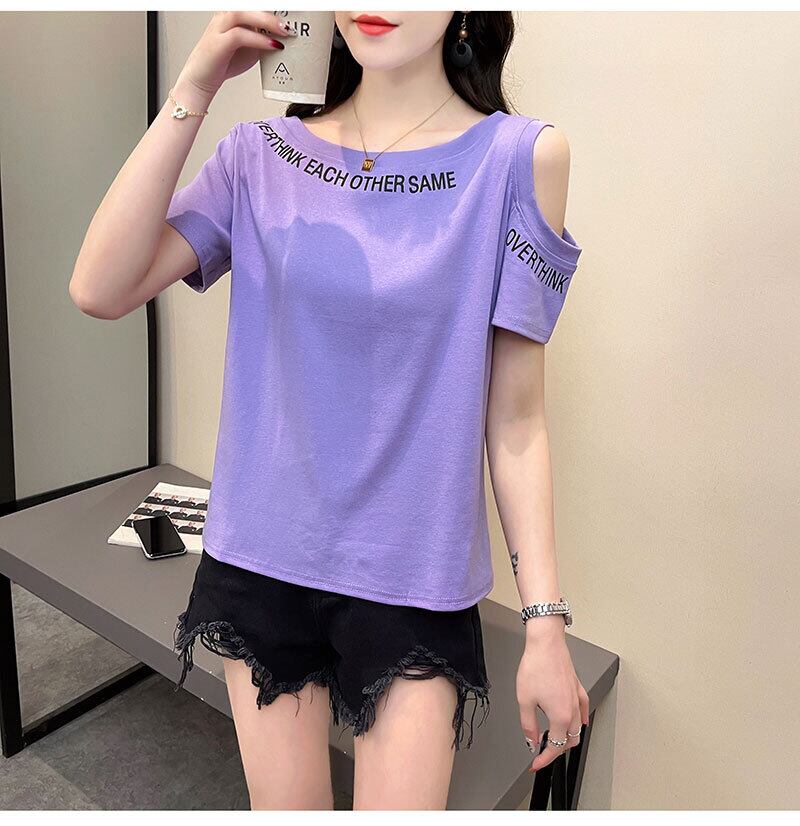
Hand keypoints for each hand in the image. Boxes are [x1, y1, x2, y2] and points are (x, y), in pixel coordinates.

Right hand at [176, 11, 295, 100]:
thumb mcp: (250, 46)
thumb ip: (263, 36)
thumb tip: (285, 35)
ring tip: (285, 30)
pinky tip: (273, 45)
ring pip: (244, 13)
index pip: (255, 6)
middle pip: (249, 4)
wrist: (202, 79)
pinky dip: (259, 40)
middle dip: (272, 10)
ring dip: (267, 21)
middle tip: (292, 20)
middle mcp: (225, 14)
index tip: (293, 11)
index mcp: (233, 12)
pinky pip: (240, 35)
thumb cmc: (225, 61)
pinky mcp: (218, 42)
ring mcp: (219, 26)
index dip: (271, 8)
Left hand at [516, 617, 589, 771]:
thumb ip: (528, 726)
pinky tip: (576, 720)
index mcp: (560, 716)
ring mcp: (577, 699)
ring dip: (567, 738)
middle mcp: (572, 710)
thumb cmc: (536, 666)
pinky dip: (579, 720)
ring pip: (577, 728)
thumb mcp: (524, 700)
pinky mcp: (578, 688)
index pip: (555, 747)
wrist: (546, 643)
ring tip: (554, 739)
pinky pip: (582, 710)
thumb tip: (531, 741)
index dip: (544, 759)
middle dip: (556, 750)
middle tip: (542, 753)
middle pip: (569, 741)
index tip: (535, 764)